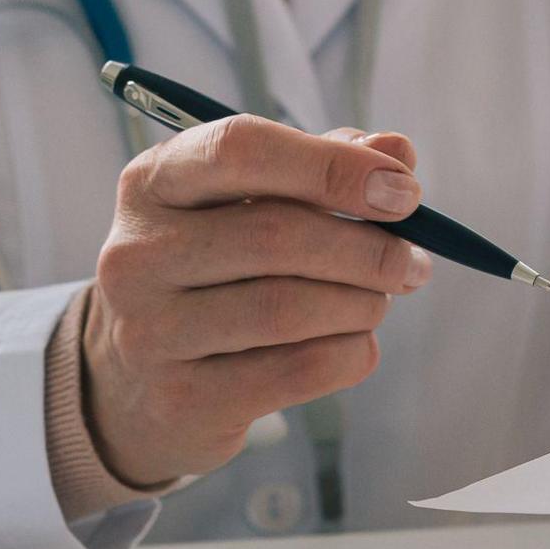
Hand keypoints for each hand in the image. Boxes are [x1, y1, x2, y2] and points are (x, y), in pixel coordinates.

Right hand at [84, 118, 431, 486]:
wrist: (139, 384)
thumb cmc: (217, 271)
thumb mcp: (253, 204)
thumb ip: (326, 165)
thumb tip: (398, 151)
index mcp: (153, 182)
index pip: (241, 149)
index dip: (333, 166)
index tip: (403, 191)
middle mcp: (136, 252)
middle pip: (277, 234)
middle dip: (368, 248)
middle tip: (413, 261)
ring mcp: (150, 331)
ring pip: (289, 308)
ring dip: (362, 303)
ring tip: (379, 301)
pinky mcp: (181, 398)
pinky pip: (298, 370)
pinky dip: (351, 352)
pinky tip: (356, 343)